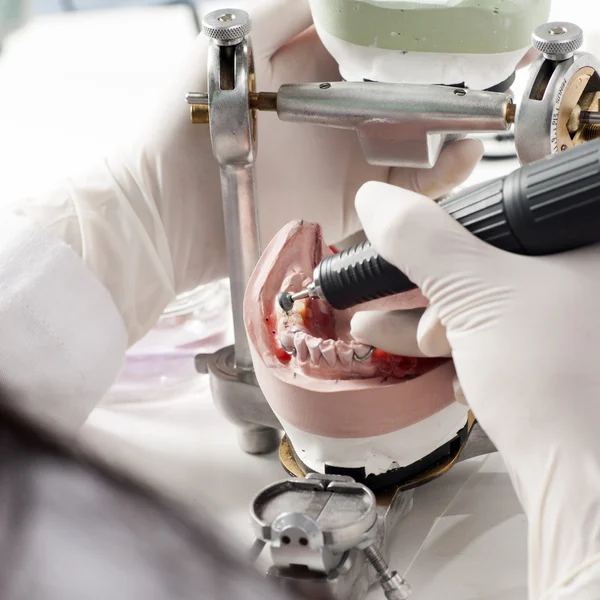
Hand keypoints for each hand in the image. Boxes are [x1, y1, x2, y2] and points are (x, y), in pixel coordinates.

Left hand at [7, 0, 482, 345]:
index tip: (453, 36)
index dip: (416, 45)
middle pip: (403, 101)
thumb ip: (283, 13)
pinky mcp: (346, 207)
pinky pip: (399, 193)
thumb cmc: (185, 124)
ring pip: (411, 146)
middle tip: (483, 80)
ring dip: (450, 134)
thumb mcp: (231, 48)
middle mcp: (333, 120)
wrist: (168, 211)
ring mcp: (342, 164)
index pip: (376, 52)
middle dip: (445, 90)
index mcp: (310, 76)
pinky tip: (458, 158)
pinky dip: (433, 178)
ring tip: (479, 121)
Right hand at [350, 181, 599, 597]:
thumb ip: (421, 240)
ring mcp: (569, 326)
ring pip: (485, 306)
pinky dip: (461, 350)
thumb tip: (378, 202)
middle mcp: (581, 282)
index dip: (447, 225)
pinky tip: (439, 366)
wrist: (580, 484)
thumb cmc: (556, 386)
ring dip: (431, 323)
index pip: (504, 210)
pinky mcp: (554, 362)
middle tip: (389, 293)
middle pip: (486, 262)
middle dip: (430, 290)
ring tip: (380, 328)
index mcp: (582, 244)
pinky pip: (494, 339)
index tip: (407, 241)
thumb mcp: (475, 294)